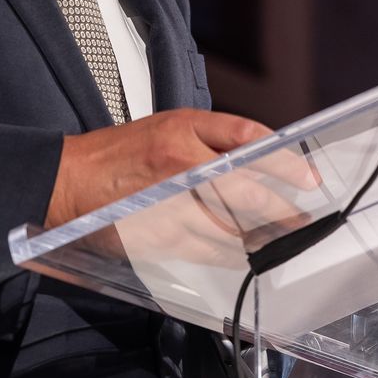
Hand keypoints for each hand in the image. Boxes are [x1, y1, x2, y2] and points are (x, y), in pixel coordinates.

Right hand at [44, 109, 317, 230]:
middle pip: (247, 193)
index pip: (248, 143)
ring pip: (233, 228)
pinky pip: (212, 250)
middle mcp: (180, 169)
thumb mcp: (170, 124)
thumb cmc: (121, 152)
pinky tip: (247, 251)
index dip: (284, 162)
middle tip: (301, 218)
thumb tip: (262, 151)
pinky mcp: (164, 239)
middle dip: (280, 209)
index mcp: (183, 133)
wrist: (70, 183)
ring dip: (263, 236)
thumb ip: (216, 135)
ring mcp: (172, 208)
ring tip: (283, 238)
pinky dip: (235, 252)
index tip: (308, 177)